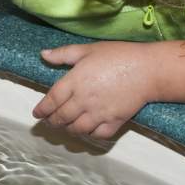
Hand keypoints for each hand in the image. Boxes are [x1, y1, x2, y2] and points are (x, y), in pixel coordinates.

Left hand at [32, 41, 159, 138]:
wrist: (148, 69)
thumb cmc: (118, 55)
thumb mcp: (88, 49)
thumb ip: (64, 54)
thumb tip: (43, 55)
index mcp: (75, 81)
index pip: (52, 100)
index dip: (42, 109)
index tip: (36, 114)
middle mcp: (84, 100)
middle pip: (61, 117)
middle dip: (52, 121)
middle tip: (49, 121)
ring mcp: (99, 113)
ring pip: (77, 129)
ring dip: (68, 129)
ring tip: (66, 126)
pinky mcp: (114, 122)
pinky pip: (97, 135)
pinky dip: (89, 135)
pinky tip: (87, 130)